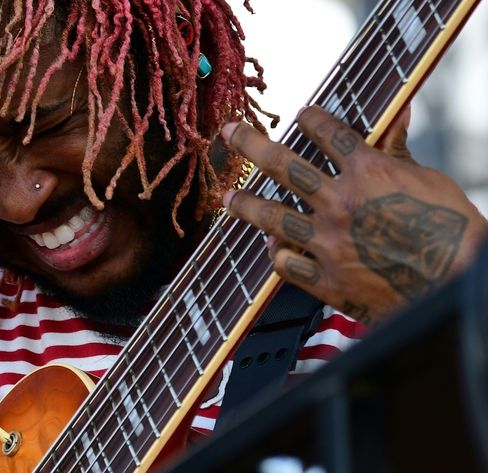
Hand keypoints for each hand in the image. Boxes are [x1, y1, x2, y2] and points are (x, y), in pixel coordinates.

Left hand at [221, 105, 487, 325]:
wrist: (455, 283)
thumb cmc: (451, 231)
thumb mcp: (427, 179)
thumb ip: (398, 151)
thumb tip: (399, 110)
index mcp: (367, 172)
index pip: (328, 134)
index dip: (311, 119)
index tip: (300, 114)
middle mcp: (338, 203)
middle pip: (283, 165)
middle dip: (252, 145)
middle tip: (230, 133)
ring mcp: (328, 242)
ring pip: (272, 217)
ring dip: (245, 204)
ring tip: (227, 198)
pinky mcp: (327, 279)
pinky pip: (286, 264)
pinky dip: (277, 254)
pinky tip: (271, 248)